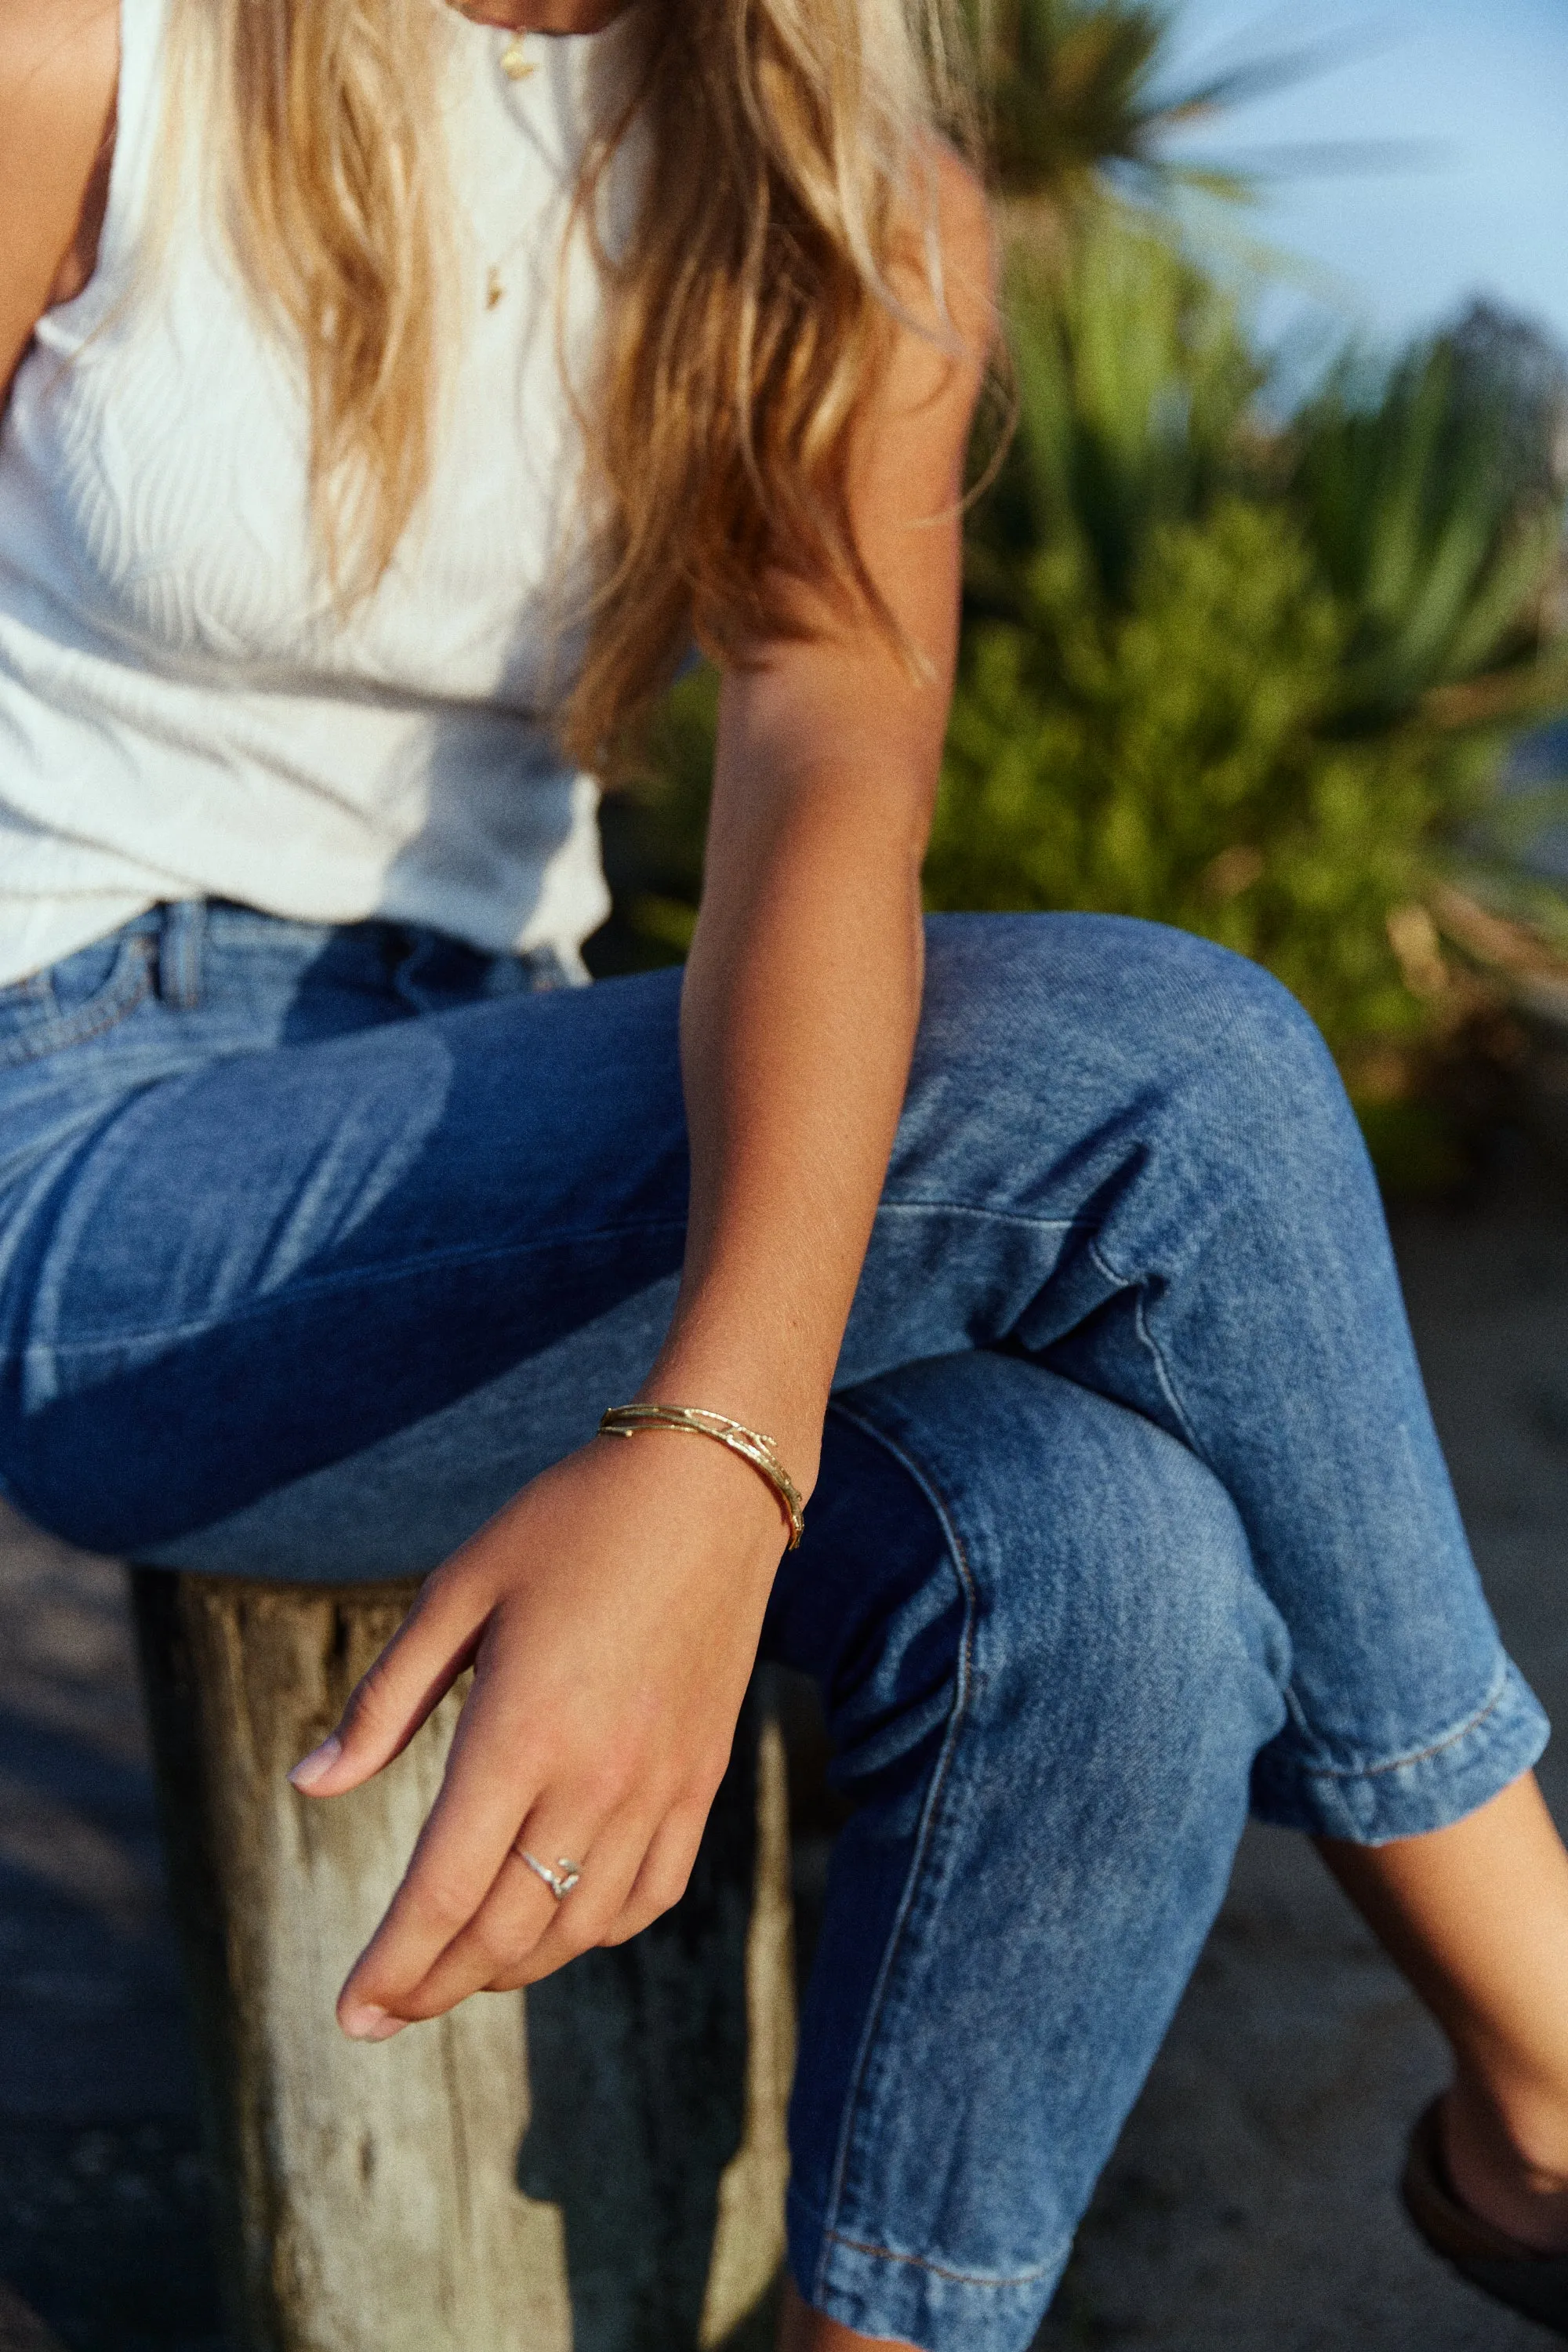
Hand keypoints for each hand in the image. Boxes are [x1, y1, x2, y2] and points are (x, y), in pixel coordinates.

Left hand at [287, 1430, 789, 2037]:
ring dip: (510, 1965)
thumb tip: (308, 1786)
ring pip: (577, 1927)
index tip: (350, 2016)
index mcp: (519, 1731)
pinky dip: (595, 1930)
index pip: (442, 1893)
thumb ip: (384, 1700)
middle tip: (387, 2008)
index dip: (392, 1968)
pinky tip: (558, 1923)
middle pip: (504, 1929)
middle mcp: (594, 1776)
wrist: (708, 1486)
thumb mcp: (458, 1591)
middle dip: (434, 1985)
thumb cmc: (568, 1523)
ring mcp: (659, 1785)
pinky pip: (649, 1894)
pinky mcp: (703, 1779)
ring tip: (458, 1968)